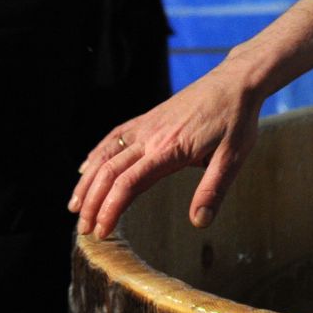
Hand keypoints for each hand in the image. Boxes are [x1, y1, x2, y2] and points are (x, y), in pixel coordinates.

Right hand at [69, 69, 261, 239]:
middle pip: (109, 172)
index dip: (110, 209)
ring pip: (106, 154)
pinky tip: (86, 167)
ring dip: (87, 181)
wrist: (236, 81)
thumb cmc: (237, 119)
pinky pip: (115, 136)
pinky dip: (96, 153)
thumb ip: (213, 190)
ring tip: (75, 206)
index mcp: (169, 150)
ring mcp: (147, 125)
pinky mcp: (149, 117)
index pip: (128, 184)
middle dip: (92, 203)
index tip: (102, 231)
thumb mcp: (233, 157)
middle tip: (84, 229)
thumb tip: (200, 222)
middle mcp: (151, 137)